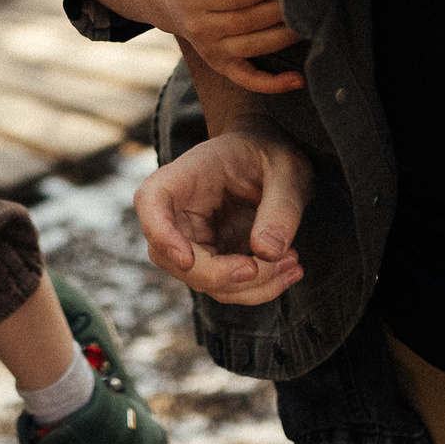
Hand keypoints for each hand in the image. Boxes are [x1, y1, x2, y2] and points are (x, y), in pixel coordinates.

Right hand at [133, 121, 310, 305]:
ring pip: (200, 280)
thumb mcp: (288, 171)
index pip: (152, 201)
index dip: (160, 233)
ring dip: (249, 286)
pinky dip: (258, 288)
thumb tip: (267, 252)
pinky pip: (224, 286)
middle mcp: (180, 210)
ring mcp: (192, 239)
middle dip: (221, 274)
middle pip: (171, 255)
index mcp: (187, 174)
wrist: (273, 163)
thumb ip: (281, 207)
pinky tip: (289, 270)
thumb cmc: (273, 155)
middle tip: (275, 264)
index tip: (186, 259)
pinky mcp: (212, 259)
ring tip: (293, 263)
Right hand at [156, 0, 302, 93]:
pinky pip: (248, 80)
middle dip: (280, 10)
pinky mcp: (223, 66)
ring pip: (254, 47)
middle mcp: (200, 27)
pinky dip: (273, 84)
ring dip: (284, 37)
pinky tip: (298, 79)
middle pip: (248, 20)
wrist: (169, 7)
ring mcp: (212, 50)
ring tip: (310, 22)